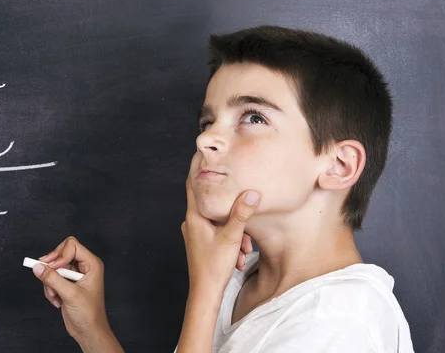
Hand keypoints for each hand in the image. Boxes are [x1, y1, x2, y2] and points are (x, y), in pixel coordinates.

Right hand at [32, 236, 110, 344]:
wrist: (88, 331)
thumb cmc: (89, 313)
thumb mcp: (70, 294)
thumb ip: (53, 279)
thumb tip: (38, 267)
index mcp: (92, 264)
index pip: (72, 245)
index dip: (60, 254)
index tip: (53, 267)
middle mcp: (84, 267)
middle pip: (61, 253)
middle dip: (52, 268)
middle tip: (44, 275)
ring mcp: (74, 275)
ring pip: (54, 268)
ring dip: (50, 282)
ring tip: (55, 295)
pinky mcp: (67, 284)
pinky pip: (52, 279)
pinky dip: (50, 289)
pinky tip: (57, 300)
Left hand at [181, 174, 259, 294]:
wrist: (205, 293)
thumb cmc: (214, 267)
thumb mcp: (232, 238)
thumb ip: (242, 214)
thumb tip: (252, 193)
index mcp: (194, 216)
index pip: (193, 184)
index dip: (197, 167)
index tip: (202, 152)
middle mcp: (192, 222)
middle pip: (210, 203)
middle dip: (230, 206)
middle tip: (243, 198)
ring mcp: (195, 233)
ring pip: (218, 221)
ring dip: (235, 230)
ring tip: (246, 248)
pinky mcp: (201, 243)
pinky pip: (218, 233)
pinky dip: (231, 239)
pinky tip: (241, 255)